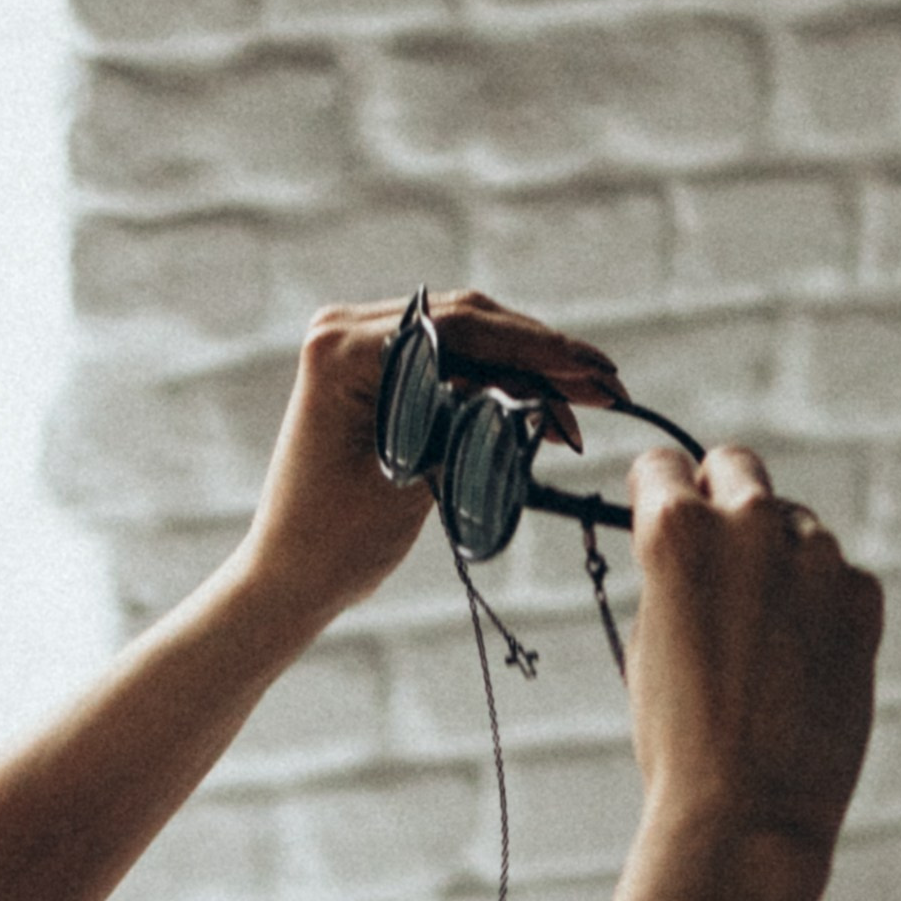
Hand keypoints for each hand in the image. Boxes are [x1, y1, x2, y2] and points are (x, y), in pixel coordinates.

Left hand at [233, 293, 623, 635]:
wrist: (292, 577)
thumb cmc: (337, 541)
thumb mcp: (414, 477)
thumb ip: (468, 422)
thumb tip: (539, 393)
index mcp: (345, 349)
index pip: (463, 329)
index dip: (538, 349)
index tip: (594, 375)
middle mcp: (348, 331)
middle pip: (470, 324)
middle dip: (546, 355)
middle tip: (609, 385)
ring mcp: (362, 348)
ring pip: (470, 341)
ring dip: (532, 373)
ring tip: (591, 403)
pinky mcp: (379, 374)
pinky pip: (453, 366)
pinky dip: (502, 388)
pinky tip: (548, 415)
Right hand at [624, 443, 881, 857]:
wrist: (747, 813)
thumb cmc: (680, 741)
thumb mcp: (650, 638)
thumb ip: (673, 573)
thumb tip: (697, 541)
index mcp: (675, 531)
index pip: (663, 467)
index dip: (659, 492)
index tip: (665, 510)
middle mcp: (747, 525)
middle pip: (738, 468)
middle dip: (725, 497)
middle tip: (723, 550)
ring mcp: (814, 557)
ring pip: (796, 528)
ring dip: (781, 561)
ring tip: (766, 641)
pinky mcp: (863, 595)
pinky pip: (841, 577)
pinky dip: (825, 606)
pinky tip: (806, 664)